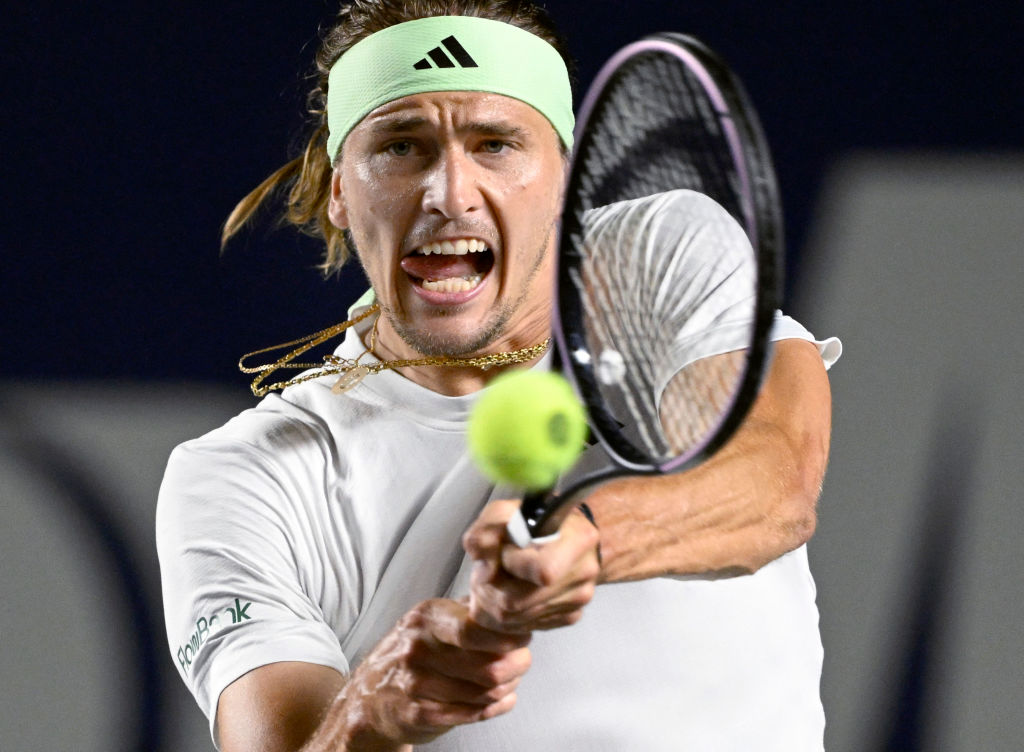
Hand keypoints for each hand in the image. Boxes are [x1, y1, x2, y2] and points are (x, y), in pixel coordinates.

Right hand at [337, 598, 531, 747]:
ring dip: (507, 687)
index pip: (478, 628)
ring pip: (484, 692)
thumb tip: (507, 603)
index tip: (523, 637)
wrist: (368, 695)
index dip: (509, 636)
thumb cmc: (411, 654)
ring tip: (510, 680)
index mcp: (426, 618)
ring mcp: (416, 683)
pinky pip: (471, 713)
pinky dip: (495, 708)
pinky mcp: (418, 714)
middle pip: (488, 665)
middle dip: (516, 665)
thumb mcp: (431, 621)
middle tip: (523, 661)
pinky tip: (502, 700)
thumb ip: (467, 610)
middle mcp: (418, 648)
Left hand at [463, 499, 600, 633]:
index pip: (541, 571)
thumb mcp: (506, 511)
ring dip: (494, 601)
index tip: (506, 551)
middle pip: (518, 602)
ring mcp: (580, 597)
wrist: (566, 533)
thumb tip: (482, 564)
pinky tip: (511, 591)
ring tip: (494, 579)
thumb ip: (486, 529)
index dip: (511, 564)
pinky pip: (526, 626)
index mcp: (579, 538)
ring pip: (516, 619)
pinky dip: (509, 613)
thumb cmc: (536, 521)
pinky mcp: (571, 615)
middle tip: (486, 572)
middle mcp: (584, 571)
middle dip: (490, 588)